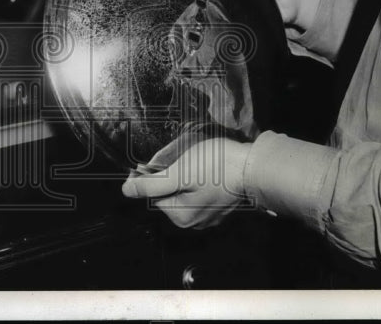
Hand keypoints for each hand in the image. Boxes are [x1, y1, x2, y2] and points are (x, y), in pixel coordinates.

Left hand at [121, 136, 250, 228]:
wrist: (253, 166)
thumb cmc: (217, 167)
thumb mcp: (179, 172)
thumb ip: (151, 184)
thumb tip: (127, 190)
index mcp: (182, 217)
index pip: (153, 197)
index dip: (147, 178)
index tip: (147, 163)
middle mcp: (195, 222)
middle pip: (169, 195)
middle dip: (167, 176)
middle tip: (176, 159)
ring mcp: (210, 215)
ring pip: (184, 193)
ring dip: (182, 177)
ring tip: (192, 162)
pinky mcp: (221, 205)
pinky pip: (200, 193)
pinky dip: (197, 180)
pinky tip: (204, 168)